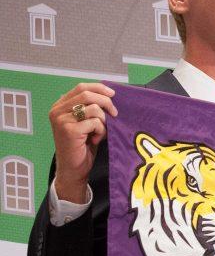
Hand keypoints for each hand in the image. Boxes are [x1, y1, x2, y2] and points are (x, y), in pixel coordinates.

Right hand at [49, 83, 116, 202]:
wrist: (74, 168)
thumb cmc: (83, 145)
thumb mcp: (86, 122)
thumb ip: (90, 107)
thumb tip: (109, 94)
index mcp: (60, 105)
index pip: (81, 87)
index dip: (99, 88)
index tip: (113, 94)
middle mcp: (57, 111)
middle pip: (87, 95)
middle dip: (106, 102)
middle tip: (115, 113)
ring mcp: (61, 120)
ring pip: (93, 109)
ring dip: (104, 121)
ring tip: (100, 132)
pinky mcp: (69, 130)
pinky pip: (94, 123)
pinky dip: (101, 131)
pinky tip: (96, 140)